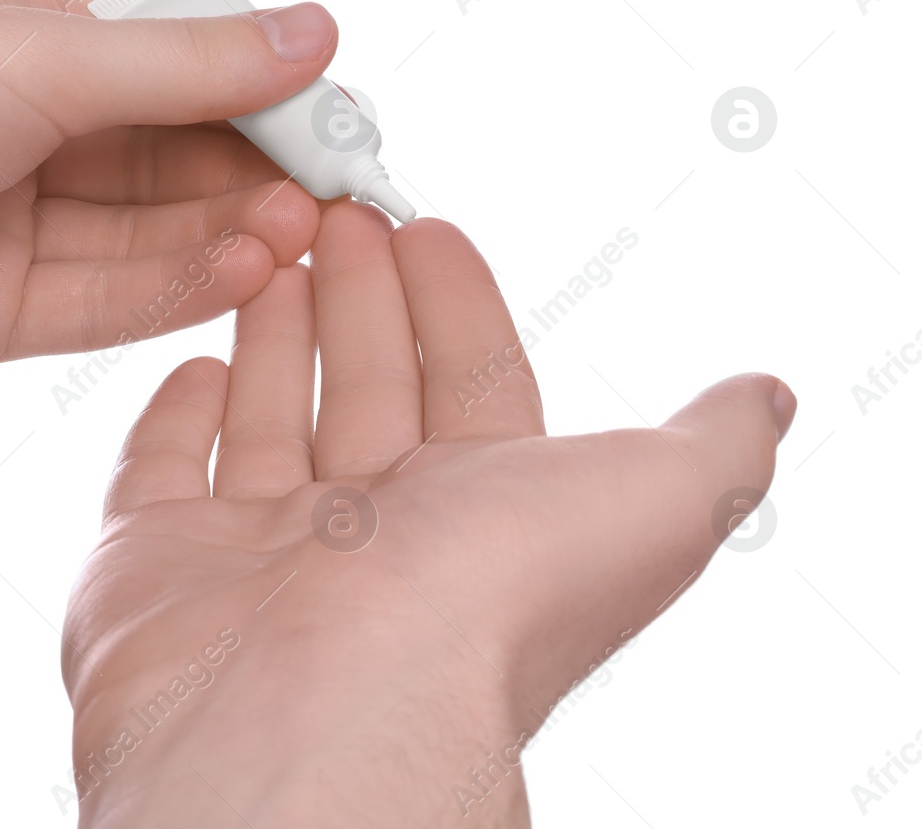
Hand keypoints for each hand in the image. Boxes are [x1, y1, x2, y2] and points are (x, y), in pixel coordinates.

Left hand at [0, 0, 331, 398]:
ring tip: (307, 234)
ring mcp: (2, 226)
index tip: (342, 113)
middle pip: (167, 154)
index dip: (260, 87)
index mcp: (19, 39)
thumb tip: (314, 29)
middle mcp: (17, 131)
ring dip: (228, 231)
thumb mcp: (34, 59)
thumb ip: (181, 64)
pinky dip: (174, 286)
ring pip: (144, 231)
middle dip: (255, 170)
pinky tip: (246, 269)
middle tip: (347, 192)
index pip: (171, 62)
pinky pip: (102, 300)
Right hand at [60, 202, 793, 826]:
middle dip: (363, 295)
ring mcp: (256, 551)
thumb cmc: (485, 607)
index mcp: (479, 523)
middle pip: (370, 390)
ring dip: (279, 331)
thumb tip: (766, 398)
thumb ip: (714, 442)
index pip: (472, 385)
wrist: (320, 709)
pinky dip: (177, 414)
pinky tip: (197, 363)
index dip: (458, 303)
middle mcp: (373, 541)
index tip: (426, 224)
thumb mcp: (657, 498)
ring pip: (271, 418)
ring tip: (275, 249)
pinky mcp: (154, 560)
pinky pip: (160, 472)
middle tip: (342, 212)